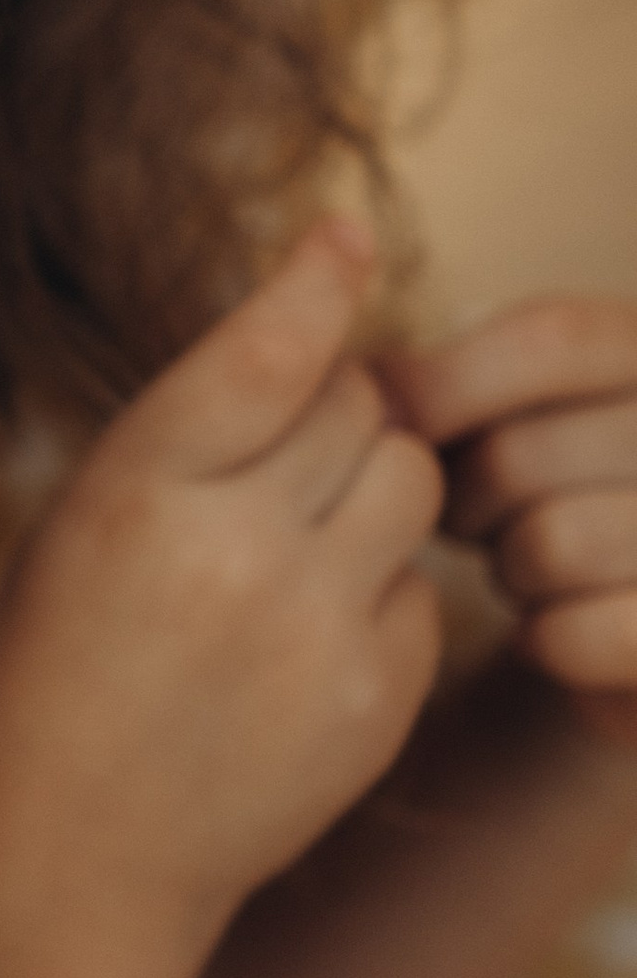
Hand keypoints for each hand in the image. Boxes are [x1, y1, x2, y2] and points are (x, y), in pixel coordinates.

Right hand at [0, 223, 445, 977]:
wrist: (77, 855)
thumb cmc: (59, 662)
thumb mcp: (84, 520)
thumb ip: (193, 426)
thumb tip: (320, 308)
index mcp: (139, 493)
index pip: (270, 350)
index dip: (317, 282)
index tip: (344, 239)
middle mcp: (238, 554)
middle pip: (361, 406)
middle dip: (334, 409)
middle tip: (273, 460)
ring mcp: (318, 634)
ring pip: (414, 484)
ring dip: (374, 485)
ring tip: (298, 537)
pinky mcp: (377, 701)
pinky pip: (421, 591)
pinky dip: (376, 591)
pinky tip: (300, 637)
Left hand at [389, 298, 636, 749]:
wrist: (633, 625)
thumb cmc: (570, 489)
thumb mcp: (533, 403)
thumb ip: (462, 376)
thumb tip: (366, 385)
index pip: (551, 338)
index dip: (446, 382)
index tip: (389, 422)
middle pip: (520, 454)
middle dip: (465, 496)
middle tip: (473, 519)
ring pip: (547, 545)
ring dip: (511, 567)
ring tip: (528, 567)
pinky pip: (576, 633)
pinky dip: (543, 639)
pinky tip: (553, 630)